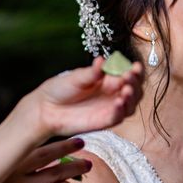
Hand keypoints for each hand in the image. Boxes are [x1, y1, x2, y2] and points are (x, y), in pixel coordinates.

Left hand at [23, 57, 143, 139]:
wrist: (45, 108)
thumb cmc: (61, 89)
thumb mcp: (77, 77)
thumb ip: (92, 72)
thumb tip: (102, 60)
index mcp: (110, 79)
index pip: (130, 75)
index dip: (136, 71)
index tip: (136, 66)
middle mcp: (114, 94)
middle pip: (135, 90)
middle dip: (135, 83)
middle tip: (129, 76)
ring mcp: (110, 108)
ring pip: (131, 105)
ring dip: (132, 97)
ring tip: (126, 90)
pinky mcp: (104, 122)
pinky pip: (118, 117)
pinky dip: (121, 110)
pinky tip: (119, 102)